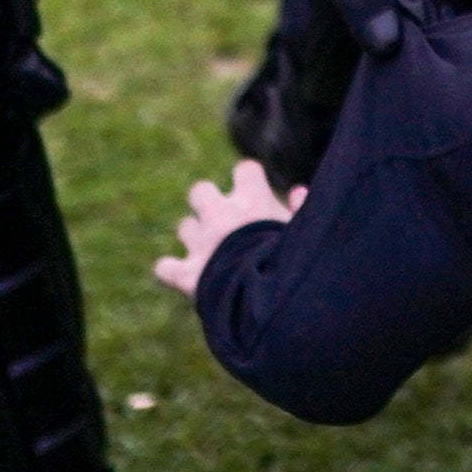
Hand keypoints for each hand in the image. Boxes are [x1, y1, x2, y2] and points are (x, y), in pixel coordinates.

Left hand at [150, 161, 294, 295]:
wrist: (269, 301)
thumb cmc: (295, 262)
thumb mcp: (307, 232)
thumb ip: (302, 209)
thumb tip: (297, 191)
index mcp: (252, 200)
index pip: (246, 170)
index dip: (250, 180)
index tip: (257, 194)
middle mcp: (220, 215)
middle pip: (200, 191)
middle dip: (208, 202)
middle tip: (225, 221)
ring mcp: (200, 244)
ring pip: (185, 227)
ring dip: (195, 237)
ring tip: (214, 255)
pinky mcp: (186, 274)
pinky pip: (165, 268)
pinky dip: (171, 272)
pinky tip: (182, 277)